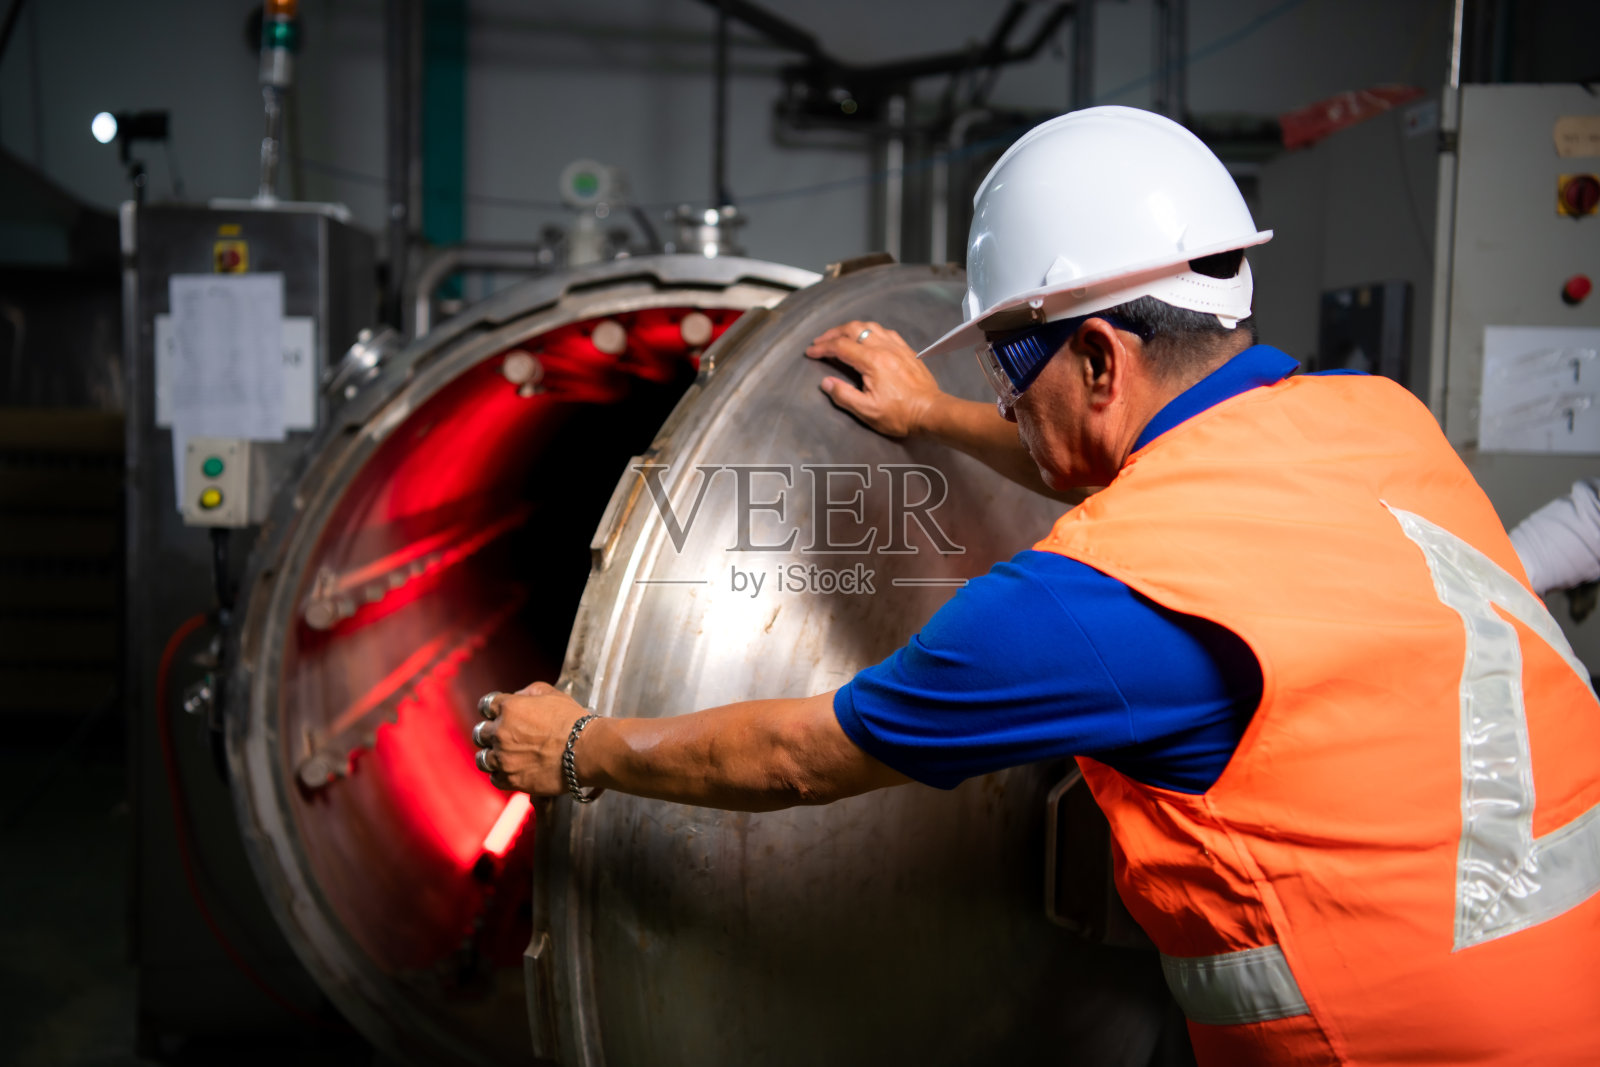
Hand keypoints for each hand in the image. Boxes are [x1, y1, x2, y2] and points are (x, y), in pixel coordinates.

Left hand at [472, 682, 591, 794]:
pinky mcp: (510, 779)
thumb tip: (517, 696)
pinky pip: (494, 778)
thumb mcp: (552, 694)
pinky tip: (513, 770)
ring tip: (505, 756)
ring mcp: (503, 757)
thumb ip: (529, 691)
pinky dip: (501, 774)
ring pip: (482, 758)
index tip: (498, 715)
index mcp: (508, 708)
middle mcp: (500, 732)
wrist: (585, 750)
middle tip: (503, 737)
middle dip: (490, 733)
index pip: (486, 706)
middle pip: (480, 733)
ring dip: (492, 755)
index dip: (493, 710)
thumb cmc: (572, 721)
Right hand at [804, 320, 944, 438]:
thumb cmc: (900, 414)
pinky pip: (886, 332)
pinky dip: (870, 331)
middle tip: (821, 341)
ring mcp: (898, 347)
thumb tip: (826, 383)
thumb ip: (844, 395)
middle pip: (854, 329)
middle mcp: (885, 348)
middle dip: (834, 333)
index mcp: (872, 361)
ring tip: (840, 336)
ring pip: (870, 326)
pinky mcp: (907, 351)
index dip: (822, 348)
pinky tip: (867, 338)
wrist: (931, 412)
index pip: (841, 346)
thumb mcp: (867, 411)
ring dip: (851, 328)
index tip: (811, 352)